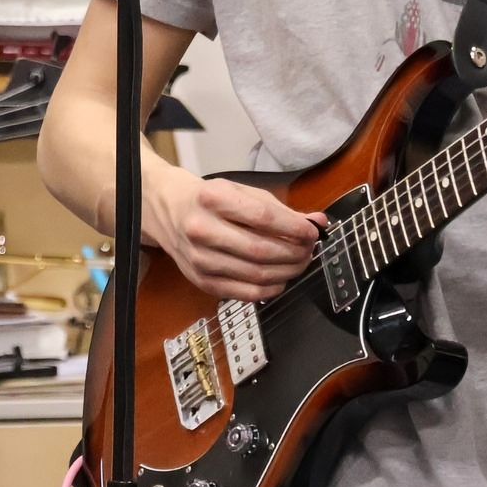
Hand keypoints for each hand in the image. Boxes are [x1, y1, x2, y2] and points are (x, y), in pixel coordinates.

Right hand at [151, 170, 325, 302]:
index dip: (294, 228)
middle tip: (309, 250)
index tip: (312, 232)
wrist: (168, 210)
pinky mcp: (201, 280)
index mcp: (213, 199)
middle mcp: (202, 229)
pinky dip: (270, 290)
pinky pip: (244, 294)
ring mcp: (200, 259)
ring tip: (300, 262)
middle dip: (295, 253)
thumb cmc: (210, 200)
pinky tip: (280, 279)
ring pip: (256, 275)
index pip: (263, 217)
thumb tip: (318, 222)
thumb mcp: (242, 192)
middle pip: (261, 250)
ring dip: (287, 272)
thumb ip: (281, 209)